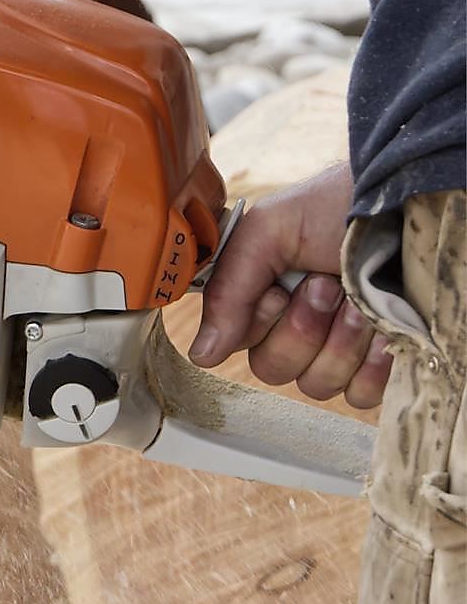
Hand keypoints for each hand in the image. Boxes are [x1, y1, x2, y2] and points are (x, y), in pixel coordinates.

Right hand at [190, 165, 391, 407]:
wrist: (402, 206)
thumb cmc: (333, 208)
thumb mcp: (266, 233)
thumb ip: (227, 292)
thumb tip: (200, 354)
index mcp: (261, 295)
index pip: (239, 343)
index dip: (261, 321)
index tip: (281, 289)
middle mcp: (295, 325)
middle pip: (274, 370)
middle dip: (302, 329)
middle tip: (325, 288)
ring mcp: (337, 347)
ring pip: (317, 385)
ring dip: (340, 342)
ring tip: (358, 302)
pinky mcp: (378, 364)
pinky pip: (361, 396)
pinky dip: (372, 367)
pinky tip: (381, 333)